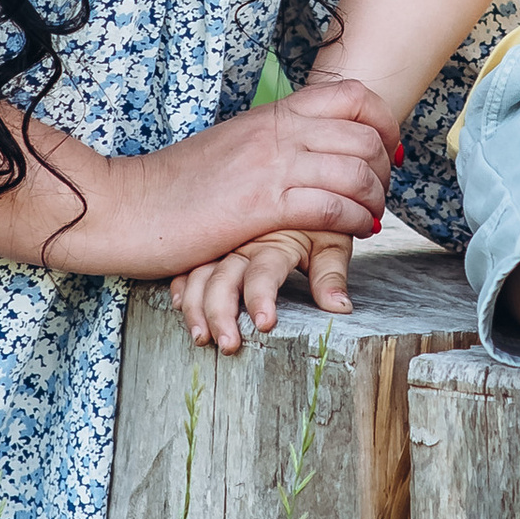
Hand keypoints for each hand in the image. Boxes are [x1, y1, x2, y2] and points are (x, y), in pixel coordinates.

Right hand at [110, 75, 398, 277]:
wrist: (124, 207)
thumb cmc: (172, 186)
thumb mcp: (229, 148)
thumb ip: (268, 142)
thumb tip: (302, 148)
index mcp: (270, 116)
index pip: (350, 95)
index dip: (382, 121)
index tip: (387, 150)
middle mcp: (276, 134)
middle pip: (363, 132)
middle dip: (385, 166)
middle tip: (381, 191)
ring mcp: (270, 167)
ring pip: (355, 169)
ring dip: (375, 197)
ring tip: (371, 216)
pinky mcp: (261, 207)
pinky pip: (331, 207)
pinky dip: (353, 220)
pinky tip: (354, 232)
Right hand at [173, 228, 355, 352]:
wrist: (300, 173)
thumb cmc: (316, 214)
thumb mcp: (330, 238)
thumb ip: (331, 273)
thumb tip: (340, 308)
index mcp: (274, 239)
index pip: (264, 273)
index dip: (262, 298)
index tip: (264, 324)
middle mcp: (242, 241)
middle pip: (223, 278)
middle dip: (221, 313)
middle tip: (228, 344)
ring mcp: (221, 242)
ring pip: (199, 274)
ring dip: (196, 307)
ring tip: (200, 337)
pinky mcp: (209, 243)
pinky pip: (186, 265)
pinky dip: (180, 285)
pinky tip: (179, 305)